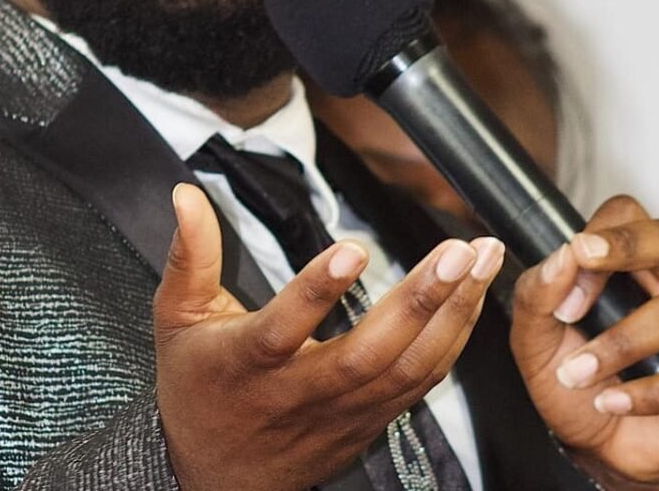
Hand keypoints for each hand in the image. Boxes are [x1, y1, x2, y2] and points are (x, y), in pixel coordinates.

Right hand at [154, 183, 504, 490]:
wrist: (213, 479)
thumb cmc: (195, 387)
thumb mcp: (177, 317)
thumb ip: (189, 254)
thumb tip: (185, 196)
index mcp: (246, 363)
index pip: (283, 328)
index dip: (319, 290)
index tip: (353, 247)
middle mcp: (299, 393)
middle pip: (366, 355)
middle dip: (419, 301)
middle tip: (456, 251)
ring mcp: (341, 414)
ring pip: (405, 371)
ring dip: (451, 316)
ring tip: (481, 261)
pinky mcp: (368, 424)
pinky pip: (419, 385)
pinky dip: (452, 342)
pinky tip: (473, 299)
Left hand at [510, 195, 658, 489]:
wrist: (597, 445)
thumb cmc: (572, 378)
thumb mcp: (534, 335)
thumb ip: (538, 293)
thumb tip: (562, 256)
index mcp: (629, 264)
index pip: (627, 215)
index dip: (600, 233)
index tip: (571, 260)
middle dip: (631, 245)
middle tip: (587, 258)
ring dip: (624, 341)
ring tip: (581, 372)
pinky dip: (650, 392)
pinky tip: (612, 402)